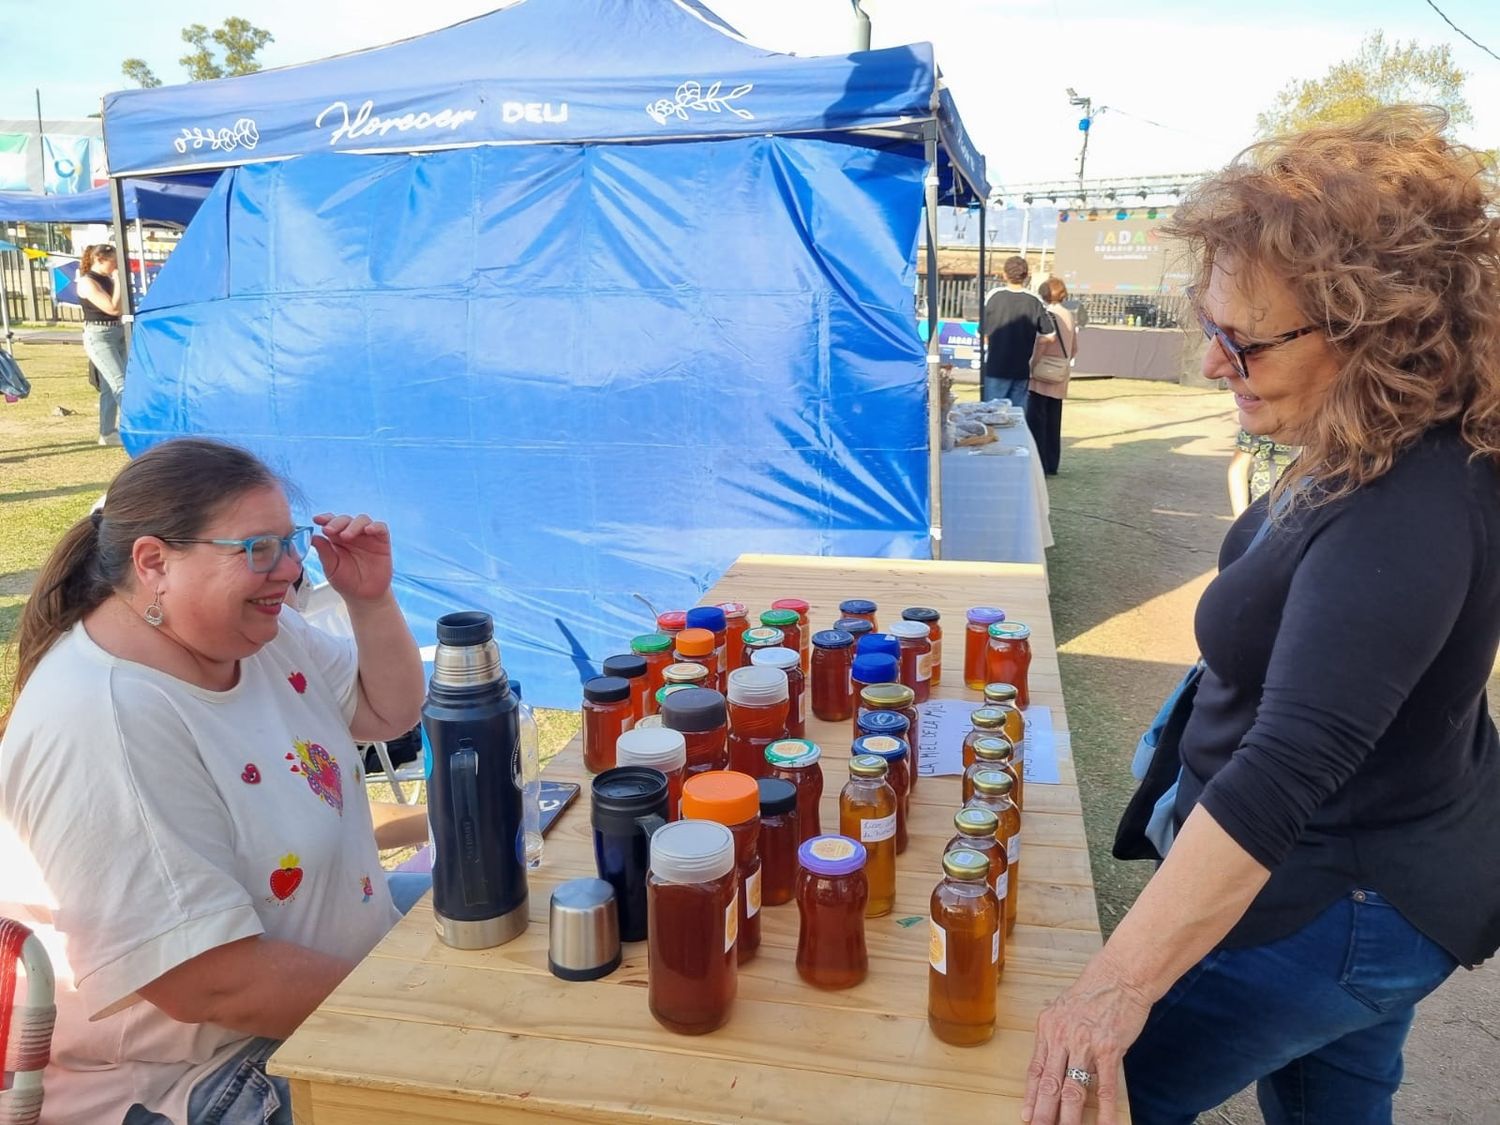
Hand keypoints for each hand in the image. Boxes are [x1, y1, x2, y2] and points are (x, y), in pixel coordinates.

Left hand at [310, 513, 393, 604]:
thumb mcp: (331, 568)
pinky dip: (375, 526)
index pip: (331, 523)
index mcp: (337, 539)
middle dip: (336, 522)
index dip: (325, 518)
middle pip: (345, 519)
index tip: (316, 520)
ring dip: (353, 525)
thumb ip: (323, 552)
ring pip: (362, 520)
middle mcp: (352, 534)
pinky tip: (368, 531)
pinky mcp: (382, 541)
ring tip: (346, 536)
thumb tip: (312, 537)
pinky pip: (381, 528)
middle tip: (329, 530)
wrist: (364, 596)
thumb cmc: (346, 582)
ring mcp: (367, 537)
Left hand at [1021, 951, 1152, 1124]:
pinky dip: (1105, 1110)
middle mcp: (1062, 1037)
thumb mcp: (1064, 1008)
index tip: (1026, 1115)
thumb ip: (1058, 1033)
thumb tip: (1053, 1054)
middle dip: (1043, 1112)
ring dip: (1067, 1117)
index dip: (1031, 1095)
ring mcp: (1085, 1044)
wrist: (1121, 975)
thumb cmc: (1095, 989)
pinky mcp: (1109, 1049)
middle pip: (1049, 1083)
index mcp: (1048, 1027)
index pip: (1036, 1069)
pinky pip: (1105, 1086)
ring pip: (1072, 1088)